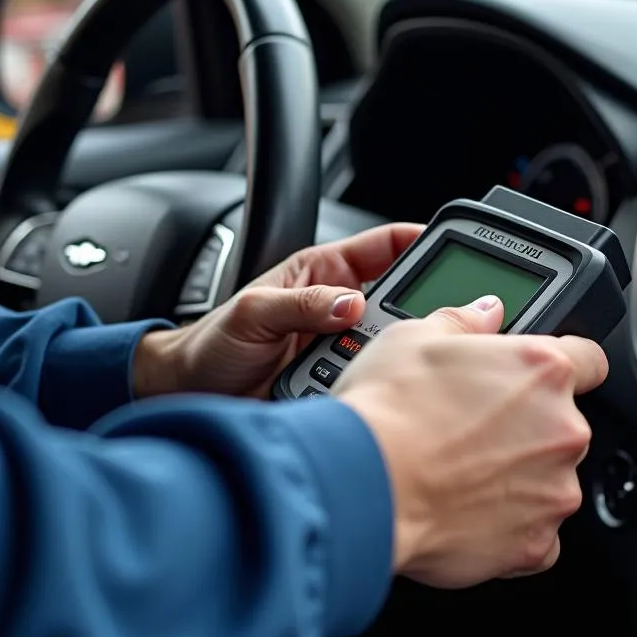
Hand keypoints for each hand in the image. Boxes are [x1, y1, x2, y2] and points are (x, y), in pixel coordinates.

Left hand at [133, 223, 422, 398]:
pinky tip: (385, 386)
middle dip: (420, 305)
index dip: (420, 240)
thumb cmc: (211, 345)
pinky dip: (383, 381)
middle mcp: (340, 307)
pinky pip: (375, 377)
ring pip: (394, 341)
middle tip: (437, 317)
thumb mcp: (252, 312)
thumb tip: (349, 304)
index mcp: (325, 272)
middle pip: (402, 296)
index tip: (449, 248)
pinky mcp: (343, 381)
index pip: (386, 245)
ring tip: (400, 358)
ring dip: (398, 349)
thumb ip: (301, 304)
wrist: (187, 396)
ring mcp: (344, 346)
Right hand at [334, 296, 608, 586]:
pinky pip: (538, 536)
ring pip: (551, 481)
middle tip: (474, 433)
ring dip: (520, 480)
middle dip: (529, 430)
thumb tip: (486, 313)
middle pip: (565, 425)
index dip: (566, 368)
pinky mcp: (536, 544)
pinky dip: (513, 530)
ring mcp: (554, 490)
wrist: (361, 486)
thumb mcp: (413, 338)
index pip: (589, 360)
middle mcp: (563, 429)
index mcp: (543, 370)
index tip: (540, 381)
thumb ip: (464, 323)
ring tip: (462, 477)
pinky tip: (470, 516)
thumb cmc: (385, 412)